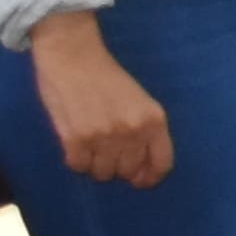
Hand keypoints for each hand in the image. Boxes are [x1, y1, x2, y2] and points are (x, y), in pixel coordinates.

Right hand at [28, 12, 171, 186]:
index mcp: (154, 120)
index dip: (149, 177)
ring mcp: (104, 136)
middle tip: (106, 150)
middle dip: (118, 166)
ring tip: (90, 144)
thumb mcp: (139, 101)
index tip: (139, 180)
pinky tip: (76, 143)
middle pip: (128, 172)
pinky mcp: (76, 139)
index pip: (161, 164)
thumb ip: (145, 132)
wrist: (73, 55)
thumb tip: (140, 172)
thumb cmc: (106, 77)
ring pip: (102, 173)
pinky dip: (76, 159)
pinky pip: (78, 166)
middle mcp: (133, 131)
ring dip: (96, 164)